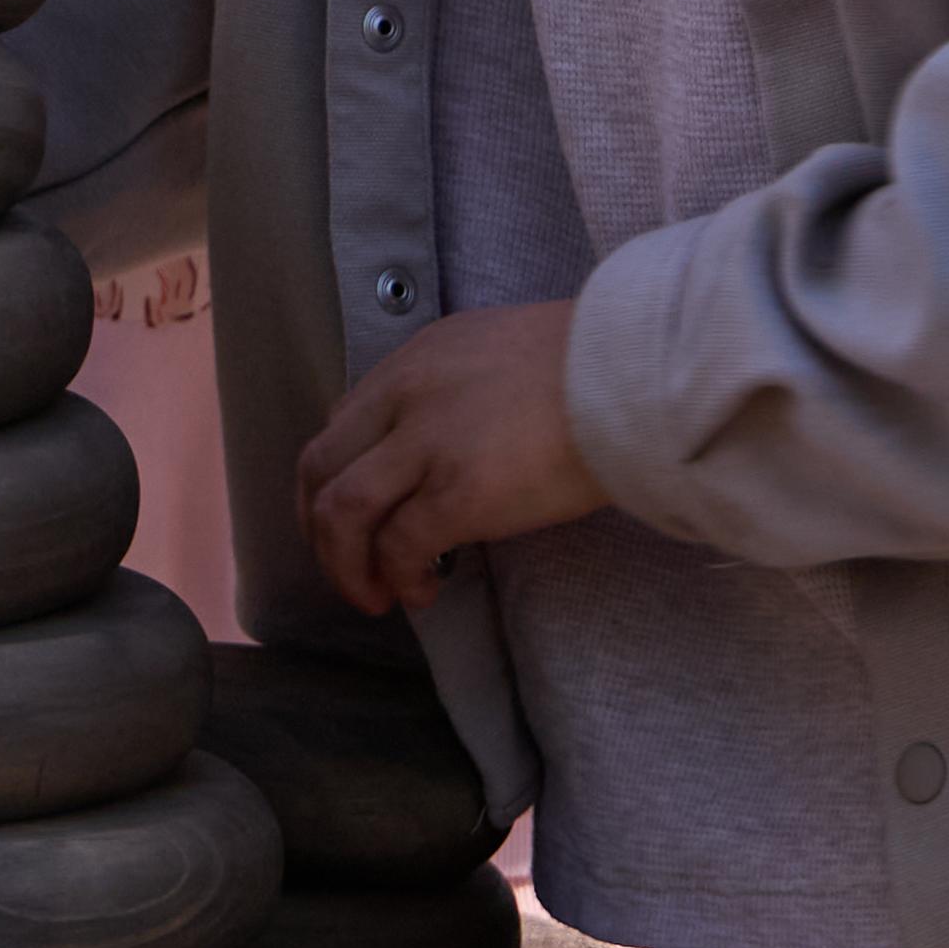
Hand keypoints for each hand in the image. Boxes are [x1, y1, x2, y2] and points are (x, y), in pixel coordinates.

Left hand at [297, 300, 607, 614]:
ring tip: (374, 595)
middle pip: (320, 467)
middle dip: (319, 529)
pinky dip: (398, 577)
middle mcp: (403, 396)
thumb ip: (454, 391)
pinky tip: (423, 591)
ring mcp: (426, 444)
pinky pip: (399, 546)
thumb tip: (444, 445)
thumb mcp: (495, 353)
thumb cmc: (589, 366)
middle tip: (346, 568)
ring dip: (344, 565)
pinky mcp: (459, 493)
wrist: (630, 371)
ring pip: (341, 511)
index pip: (340, 423)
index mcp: (413, 360)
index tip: (353, 518)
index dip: (333, 481)